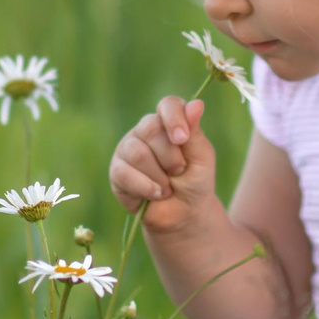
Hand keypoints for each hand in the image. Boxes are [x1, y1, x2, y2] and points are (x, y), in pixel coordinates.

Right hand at [110, 96, 216, 234]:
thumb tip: (197, 104)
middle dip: (170, 157)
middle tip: (179, 172)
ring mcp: (128, 149)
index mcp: (169, 122)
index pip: (168, 105)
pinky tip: (155, 194)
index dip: (174, 118)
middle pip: (150, 129)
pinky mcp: (117, 171)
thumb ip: (195, 132)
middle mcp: (145, 131)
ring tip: (167, 187)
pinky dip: (145, 187)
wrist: (183, 214)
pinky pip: (124, 173)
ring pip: (136, 152)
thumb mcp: (201, 158)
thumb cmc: (195, 181)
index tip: (182, 139)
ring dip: (158, 176)